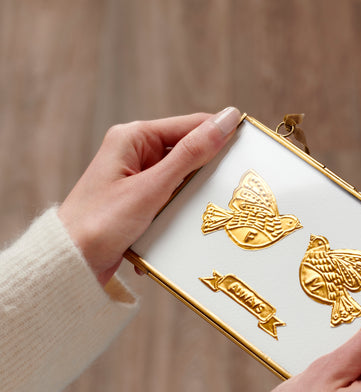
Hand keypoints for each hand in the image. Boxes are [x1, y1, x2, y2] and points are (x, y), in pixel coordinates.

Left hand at [58, 107, 241, 285]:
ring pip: (181, 179)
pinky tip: (181, 225)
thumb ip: (190, 154)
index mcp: (134, 137)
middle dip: (206, 171)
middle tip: (229, 186)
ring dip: (192, 196)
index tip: (250, 145)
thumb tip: (226, 120)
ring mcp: (137, 178)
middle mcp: (135, 153)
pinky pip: (171, 199)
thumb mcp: (152, 187)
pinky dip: (179, 211)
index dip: (220, 133)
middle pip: (187, 152)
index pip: (189, 125)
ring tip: (205, 210)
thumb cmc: (101, 222)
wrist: (71, 263)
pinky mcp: (139, 202)